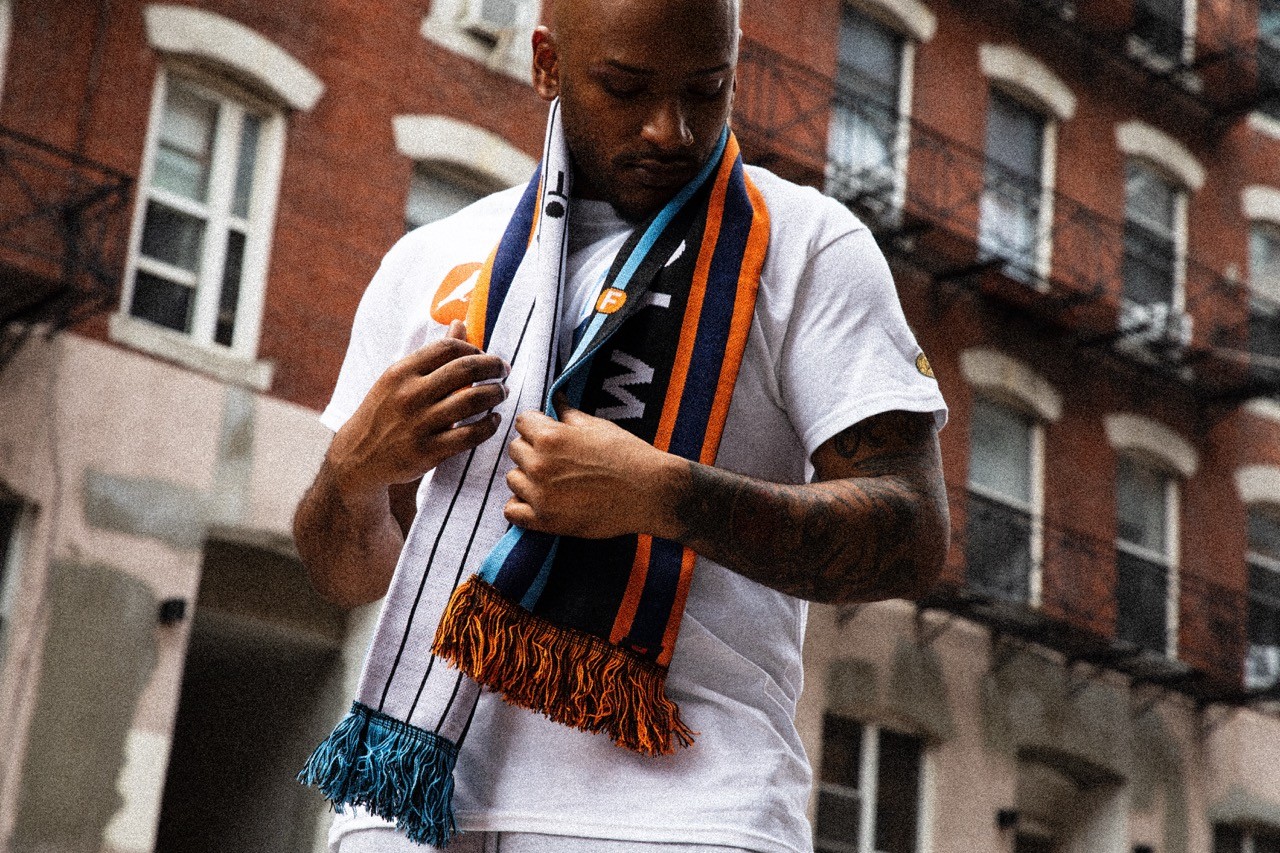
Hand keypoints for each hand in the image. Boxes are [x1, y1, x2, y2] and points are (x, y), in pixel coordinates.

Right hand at [326, 320, 508, 498]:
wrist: (359, 457)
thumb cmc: (386, 412)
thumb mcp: (399, 379)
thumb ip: (433, 354)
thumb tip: (459, 324)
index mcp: (401, 371)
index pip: (448, 348)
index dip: (475, 349)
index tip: (486, 356)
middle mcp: (410, 395)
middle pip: (466, 369)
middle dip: (493, 367)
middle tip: (503, 371)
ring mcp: (419, 424)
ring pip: (473, 400)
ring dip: (496, 393)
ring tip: (501, 393)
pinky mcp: (428, 452)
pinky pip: (471, 434)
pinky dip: (489, 425)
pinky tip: (493, 420)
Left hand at [503, 395, 682, 537]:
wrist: (650, 493)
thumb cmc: (628, 456)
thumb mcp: (598, 427)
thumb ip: (569, 415)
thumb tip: (556, 401)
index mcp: (550, 437)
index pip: (522, 423)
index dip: (537, 426)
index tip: (550, 434)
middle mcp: (540, 464)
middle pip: (515, 450)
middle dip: (531, 450)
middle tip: (556, 459)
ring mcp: (540, 495)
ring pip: (512, 479)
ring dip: (527, 478)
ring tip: (552, 481)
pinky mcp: (545, 521)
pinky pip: (512, 511)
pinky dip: (521, 506)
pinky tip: (540, 501)